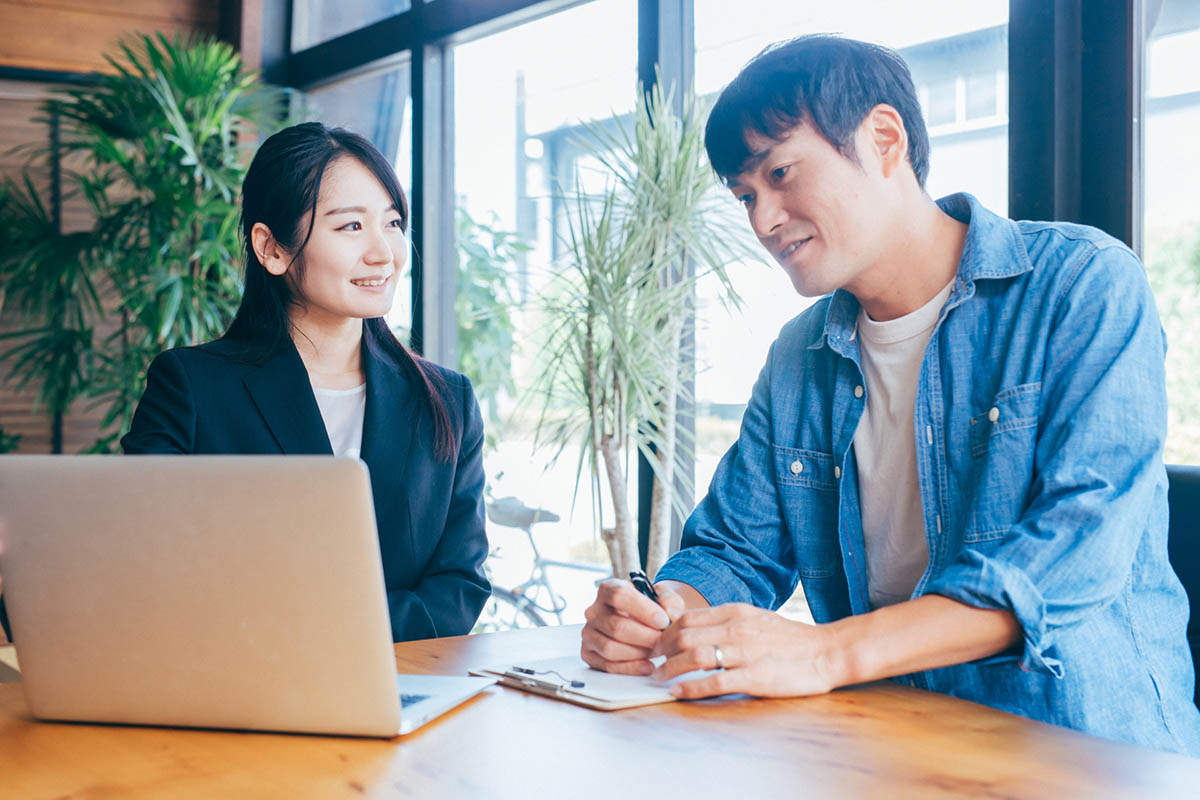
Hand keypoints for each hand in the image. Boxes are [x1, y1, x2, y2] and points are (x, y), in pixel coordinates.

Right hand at [581, 578, 686, 674]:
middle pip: (617, 626)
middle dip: (645, 637)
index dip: (643, 610)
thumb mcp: (663, 596)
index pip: (619, 596)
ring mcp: (589, 633)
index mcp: (608, 589)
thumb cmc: (651, 607)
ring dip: (638, 654)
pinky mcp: (589, 654)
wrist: (644, 621)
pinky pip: (607, 665)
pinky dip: (630, 668)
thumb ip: (670, 601)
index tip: (664, 621)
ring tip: (656, 652)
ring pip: (610, 648)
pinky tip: (647, 665)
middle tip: (664, 641)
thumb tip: (671, 615)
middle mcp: (594, 611)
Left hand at [652, 603, 840, 698]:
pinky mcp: (754, 677)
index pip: (688, 618)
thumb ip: (727, 622)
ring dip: (670, 669)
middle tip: (652, 661)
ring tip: (660, 678)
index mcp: (736, 612)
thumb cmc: (791, 639)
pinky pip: (714, 682)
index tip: (656, 644)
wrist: (827, 652)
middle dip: (662, 650)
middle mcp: (737, 629)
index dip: (665, 631)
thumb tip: (696, 629)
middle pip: (684, 635)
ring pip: (694, 656)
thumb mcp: (756, 619)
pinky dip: (690, 688)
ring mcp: (746, 653)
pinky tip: (678, 692)